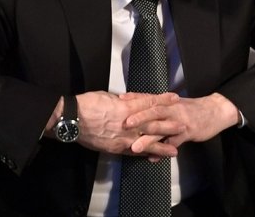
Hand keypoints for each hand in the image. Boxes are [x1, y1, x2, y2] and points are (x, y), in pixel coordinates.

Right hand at [47, 91, 181, 158]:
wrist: (71, 119)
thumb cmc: (87, 104)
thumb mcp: (107, 97)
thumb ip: (122, 101)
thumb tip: (131, 100)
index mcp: (126, 107)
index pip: (149, 103)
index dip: (163, 100)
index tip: (175, 98)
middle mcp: (128, 123)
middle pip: (153, 124)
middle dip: (169, 126)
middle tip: (183, 126)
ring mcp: (122, 137)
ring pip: (146, 142)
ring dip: (162, 146)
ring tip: (175, 149)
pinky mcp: (115, 148)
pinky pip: (133, 152)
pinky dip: (144, 154)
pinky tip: (153, 157)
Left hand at [123, 92, 240, 158]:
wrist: (216, 110)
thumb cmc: (194, 108)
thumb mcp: (176, 104)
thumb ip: (160, 108)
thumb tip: (141, 111)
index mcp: (168, 101)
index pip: (149, 98)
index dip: (135, 98)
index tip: (120, 100)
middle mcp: (173, 109)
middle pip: (154, 111)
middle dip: (139, 117)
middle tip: (125, 124)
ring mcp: (180, 121)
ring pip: (162, 128)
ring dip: (148, 138)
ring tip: (135, 147)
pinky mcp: (189, 132)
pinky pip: (174, 142)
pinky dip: (164, 150)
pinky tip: (154, 158)